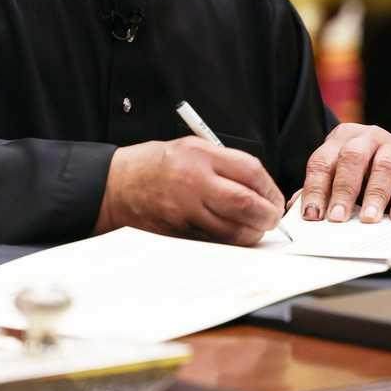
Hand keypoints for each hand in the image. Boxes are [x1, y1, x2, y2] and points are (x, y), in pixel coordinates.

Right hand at [94, 138, 284, 245]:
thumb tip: (260, 186)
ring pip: (232, 231)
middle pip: (245, 204)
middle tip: (271, 218)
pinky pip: (213, 242)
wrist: (117, 185)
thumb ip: (226, 163)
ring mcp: (185, 211)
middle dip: (266, 215)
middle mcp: (194, 183)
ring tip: (254, 228)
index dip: (269, 189)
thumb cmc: (156, 164)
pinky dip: (229, 242)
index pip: (250, 172)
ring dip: (251, 233)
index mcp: (200, 156)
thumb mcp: (192, 148)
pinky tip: (231, 235)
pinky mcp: (178, 233)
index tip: (274, 198)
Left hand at [298, 123, 390, 223]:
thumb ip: (318, 191)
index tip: (312, 215)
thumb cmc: (359, 173)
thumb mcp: (336, 177)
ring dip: (375, 195)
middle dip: (343, 191)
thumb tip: (294, 209)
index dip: (315, 189)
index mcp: (340, 138)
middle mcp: (366, 137)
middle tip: (338, 218)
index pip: (322, 162)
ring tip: (369, 218)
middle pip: (352, 159)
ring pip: (383, 167)